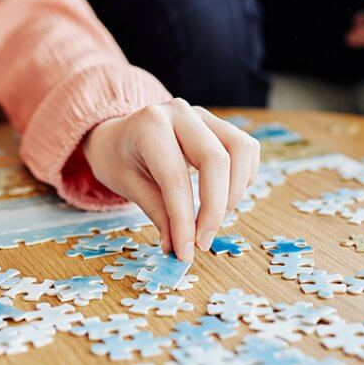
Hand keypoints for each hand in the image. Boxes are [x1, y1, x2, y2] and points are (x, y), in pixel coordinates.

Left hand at [82, 99, 260, 261]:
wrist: (117, 134)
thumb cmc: (119, 159)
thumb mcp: (128, 186)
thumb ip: (158, 214)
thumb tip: (179, 248)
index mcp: (150, 125)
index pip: (176, 178)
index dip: (185, 220)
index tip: (186, 252)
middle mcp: (180, 113)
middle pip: (216, 161)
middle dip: (215, 209)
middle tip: (203, 241)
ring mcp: (204, 115)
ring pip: (240, 150)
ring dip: (235, 192)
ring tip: (214, 217)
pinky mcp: (219, 124)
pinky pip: (246, 148)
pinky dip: (243, 177)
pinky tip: (225, 196)